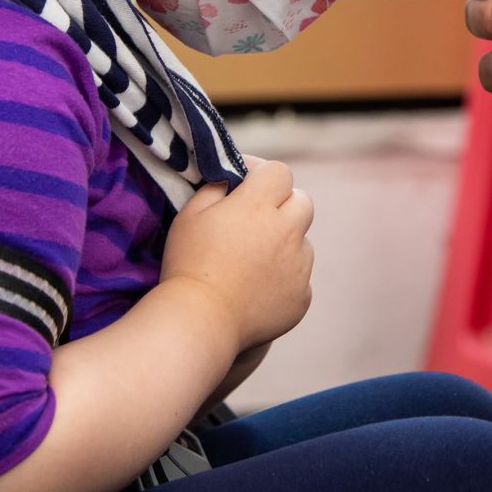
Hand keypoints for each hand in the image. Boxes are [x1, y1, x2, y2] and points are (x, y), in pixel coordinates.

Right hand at [161, 156, 313, 348]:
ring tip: (252, 261)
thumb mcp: (191, 214)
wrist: (201, 320)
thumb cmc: (189, 263)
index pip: (279, 172)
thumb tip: (232, 179)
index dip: (261, 173)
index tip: (244, 184)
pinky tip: (257, 288)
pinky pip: (299, 277)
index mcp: (258, 206)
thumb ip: (216, 188)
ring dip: (285, 243)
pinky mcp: (302, 296)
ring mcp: (298, 266)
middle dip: (283, 204)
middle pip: (302, 202)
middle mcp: (286, 231)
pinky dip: (284, 278)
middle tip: (256, 218)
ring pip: (302, 242)